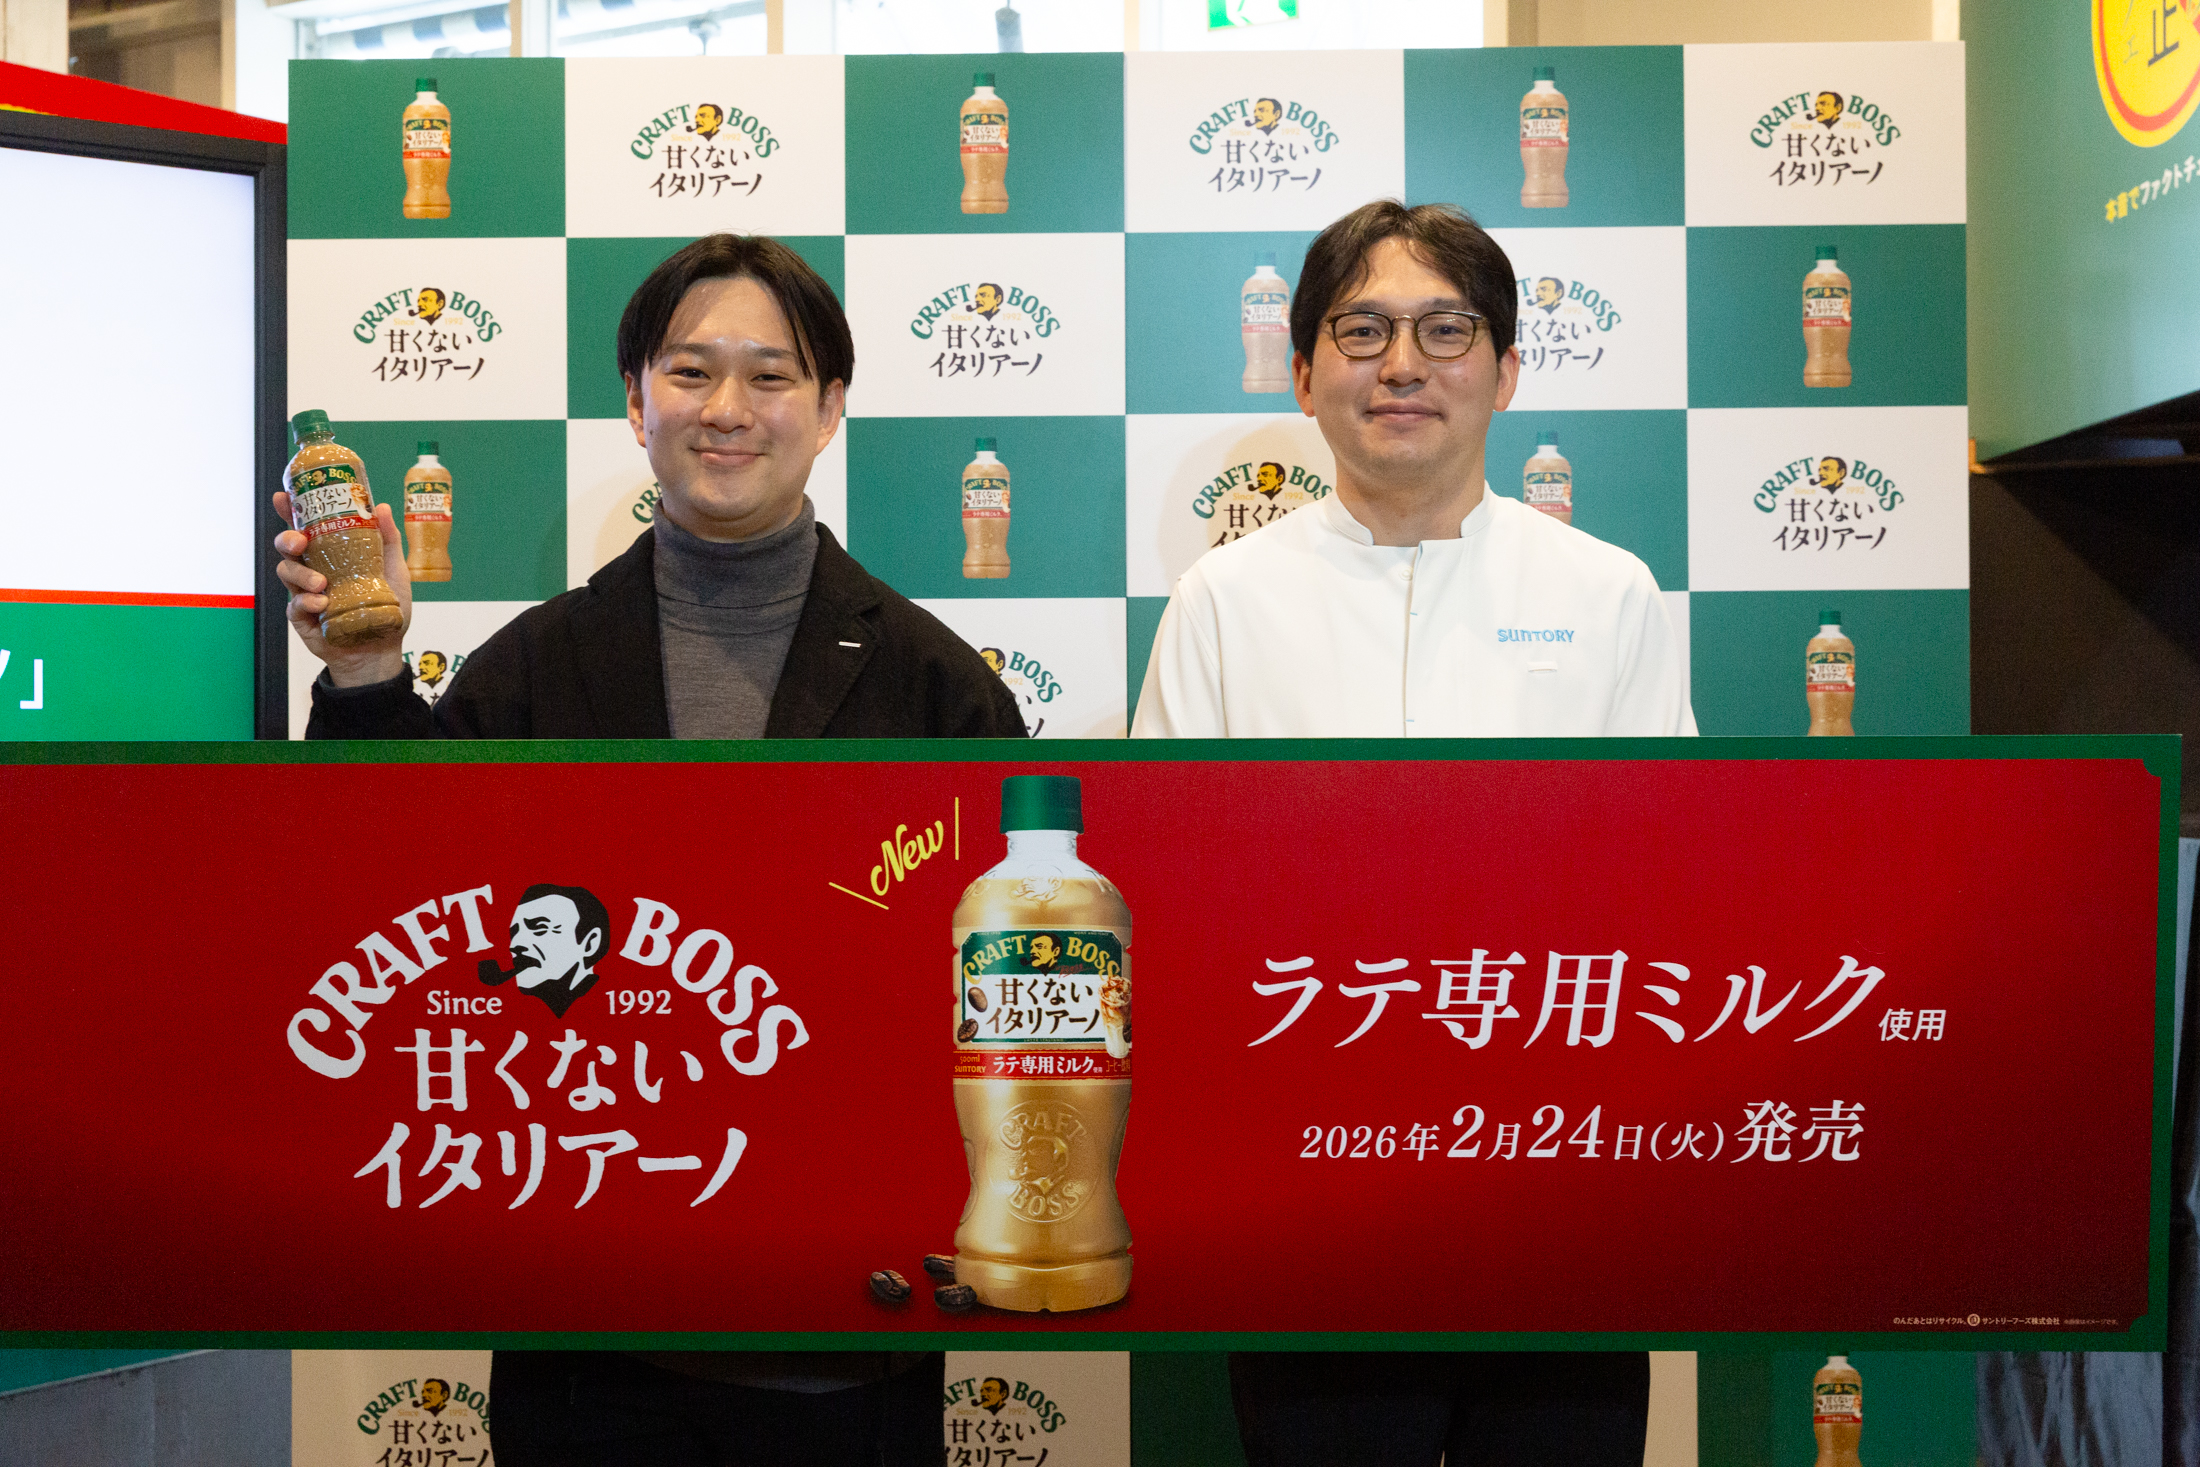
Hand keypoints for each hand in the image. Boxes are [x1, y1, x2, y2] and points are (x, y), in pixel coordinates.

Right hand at [272, 492, 412, 686]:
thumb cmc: (387, 607)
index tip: (283, 497)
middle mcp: (314, 569)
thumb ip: (388, 540)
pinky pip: (295, 605)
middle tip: (300, 542)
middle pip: (286, 547)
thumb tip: (383, 507)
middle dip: (287, 539)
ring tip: (322, 584)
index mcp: (331, 554)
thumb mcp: (394, 570)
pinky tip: (322, 605)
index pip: (305, 527)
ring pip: (286, 573)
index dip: (290, 511)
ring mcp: (305, 593)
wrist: (383, 648)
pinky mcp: (302, 617)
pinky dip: (306, 603)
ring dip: (301, 575)